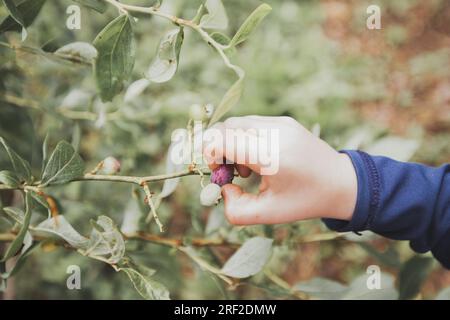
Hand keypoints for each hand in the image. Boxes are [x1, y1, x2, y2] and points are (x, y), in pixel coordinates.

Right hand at [203, 116, 356, 224]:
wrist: (341, 183)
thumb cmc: (305, 201)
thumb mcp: (269, 214)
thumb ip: (236, 209)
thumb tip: (223, 188)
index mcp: (271, 156)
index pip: (223, 139)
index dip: (209, 154)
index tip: (217, 173)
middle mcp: (275, 132)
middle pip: (226, 127)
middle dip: (217, 148)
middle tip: (228, 172)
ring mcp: (281, 123)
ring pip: (238, 122)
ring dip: (230, 143)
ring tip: (247, 168)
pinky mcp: (285, 121)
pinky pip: (252, 123)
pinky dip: (244, 138)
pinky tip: (258, 159)